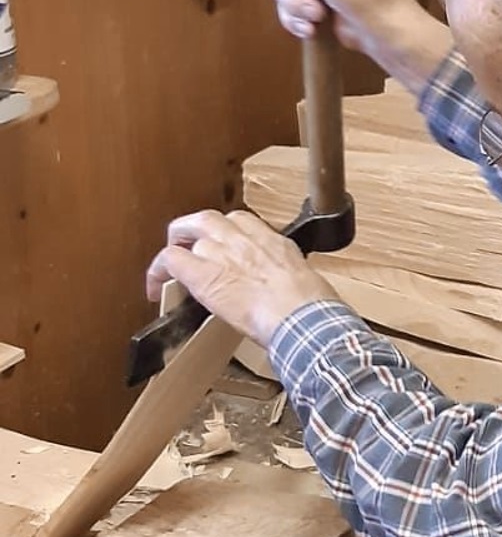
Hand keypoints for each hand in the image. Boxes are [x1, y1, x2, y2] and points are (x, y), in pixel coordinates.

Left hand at [146, 209, 338, 347]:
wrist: (303, 318)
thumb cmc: (312, 307)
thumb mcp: (304, 281)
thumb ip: (285, 276)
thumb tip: (281, 287)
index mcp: (273, 241)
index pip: (241, 222)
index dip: (225, 234)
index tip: (223, 248)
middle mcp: (245, 239)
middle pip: (208, 218)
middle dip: (192, 230)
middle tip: (186, 247)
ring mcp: (222, 253)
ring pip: (186, 232)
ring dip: (177, 249)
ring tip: (169, 269)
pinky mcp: (203, 275)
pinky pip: (171, 260)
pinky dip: (158, 271)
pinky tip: (155, 286)